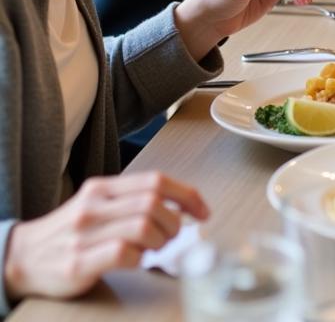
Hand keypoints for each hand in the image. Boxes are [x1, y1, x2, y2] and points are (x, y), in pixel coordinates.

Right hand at [3, 172, 207, 299]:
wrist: (21, 258)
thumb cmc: (70, 233)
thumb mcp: (99, 206)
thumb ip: (133, 202)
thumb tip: (181, 208)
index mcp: (103, 188)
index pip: (156, 181)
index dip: (187, 195)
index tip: (202, 212)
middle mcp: (94, 206)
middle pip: (153, 202)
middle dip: (174, 221)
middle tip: (172, 236)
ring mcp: (84, 234)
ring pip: (143, 225)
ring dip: (160, 240)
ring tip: (154, 249)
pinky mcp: (77, 264)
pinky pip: (123, 253)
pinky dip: (139, 258)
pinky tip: (134, 261)